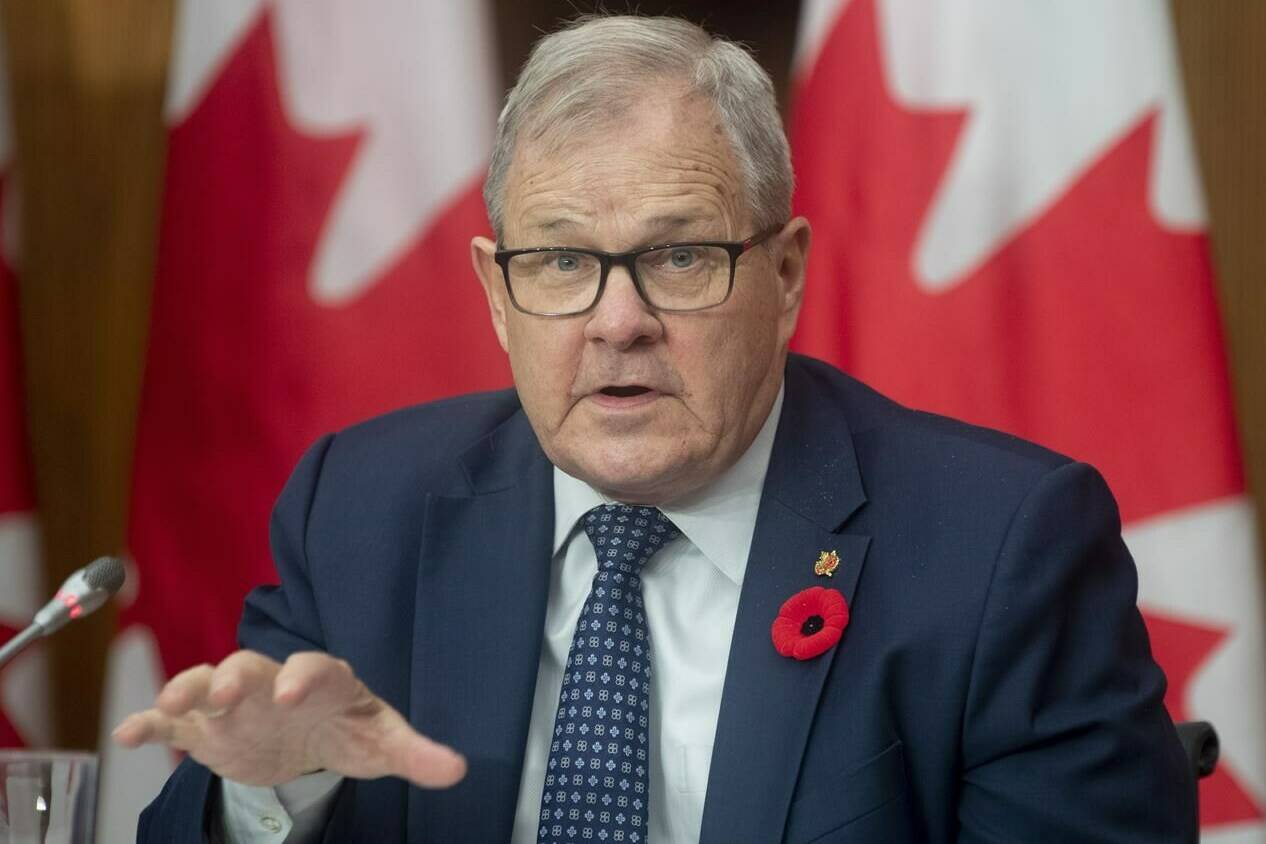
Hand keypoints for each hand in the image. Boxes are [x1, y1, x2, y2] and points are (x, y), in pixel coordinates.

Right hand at [112, 650, 465, 788]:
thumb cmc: (349, 728)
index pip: (315, 669)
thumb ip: (416, 754)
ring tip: (170, 705)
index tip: (293, 692)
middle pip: (251, 666)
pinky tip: (126, 735)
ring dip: (188, 690)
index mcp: (322, 680)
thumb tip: (458, 770)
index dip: (304, 676)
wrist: (311, 735)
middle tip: (226, 691)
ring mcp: (236, 703)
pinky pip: (172, 721)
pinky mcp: (206, 728)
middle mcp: (273, 682)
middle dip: (236, 676)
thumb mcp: (383, 742)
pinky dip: (149, 723)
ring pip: (206, 684)